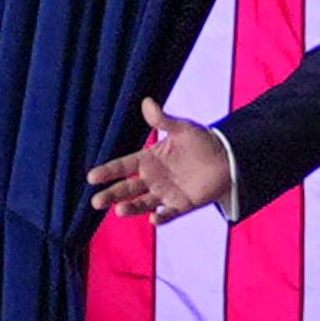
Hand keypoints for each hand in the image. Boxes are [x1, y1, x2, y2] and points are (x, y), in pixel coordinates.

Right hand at [85, 97, 232, 223]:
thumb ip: (162, 120)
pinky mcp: (182, 205)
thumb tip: (146, 102)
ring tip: (120, 210)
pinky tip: (154, 218)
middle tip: (96, 201)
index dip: (108, 171)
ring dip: (131, 208)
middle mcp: (153, 179)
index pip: (123, 166)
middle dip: (111, 194)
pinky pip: (169, 213)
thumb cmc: (201, 141)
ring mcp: (166, 193)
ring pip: (143, 203)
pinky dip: (161, 217)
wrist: (227, 158)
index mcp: (149, 159)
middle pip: (127, 189)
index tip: (92, 177)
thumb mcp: (181, 128)